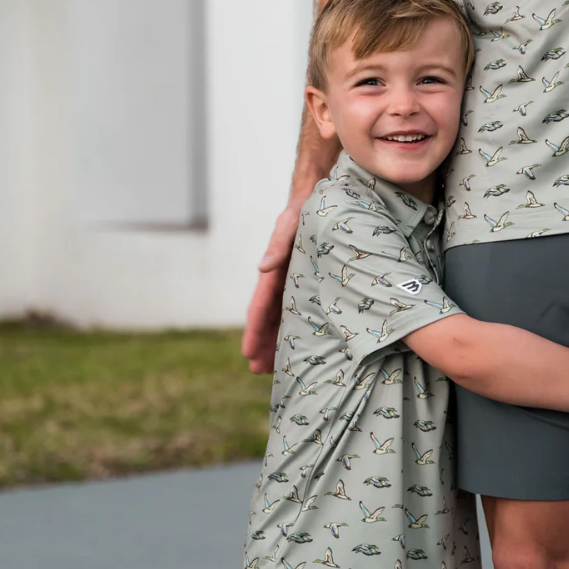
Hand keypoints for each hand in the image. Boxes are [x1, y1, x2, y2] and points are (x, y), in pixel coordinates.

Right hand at [241, 202, 301, 374]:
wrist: (320, 198)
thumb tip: (263, 267)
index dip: (254, 330)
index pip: (260, 306)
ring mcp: (292, 283)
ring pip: (282, 318)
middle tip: (256, 370)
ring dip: (275, 341)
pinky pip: (298, 309)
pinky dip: (294, 328)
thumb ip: (278, 244)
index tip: (247, 352)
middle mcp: (280, 280)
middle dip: (262, 344)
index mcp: (273, 270)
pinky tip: (297, 345)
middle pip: (268, 318)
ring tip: (270, 368)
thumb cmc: (303, 210)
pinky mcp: (306, 282)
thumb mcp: (289, 224)